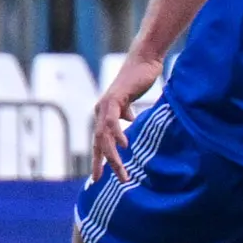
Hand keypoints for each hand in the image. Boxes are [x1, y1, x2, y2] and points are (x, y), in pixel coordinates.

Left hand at [90, 53, 161, 181]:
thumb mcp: (132, 101)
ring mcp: (106, 105)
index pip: (98, 141)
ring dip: (112, 156)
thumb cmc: (139, 79)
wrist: (145, 61)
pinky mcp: (115, 99)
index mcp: (104, 113)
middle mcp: (101, 111)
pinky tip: (124, 146)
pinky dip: (118, 134)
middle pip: (98, 143)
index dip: (97, 159)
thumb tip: (130, 121)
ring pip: (105, 136)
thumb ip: (128, 112)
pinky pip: (113, 121)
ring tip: (120, 171)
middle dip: (100, 164)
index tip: (97, 177)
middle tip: (100, 181)